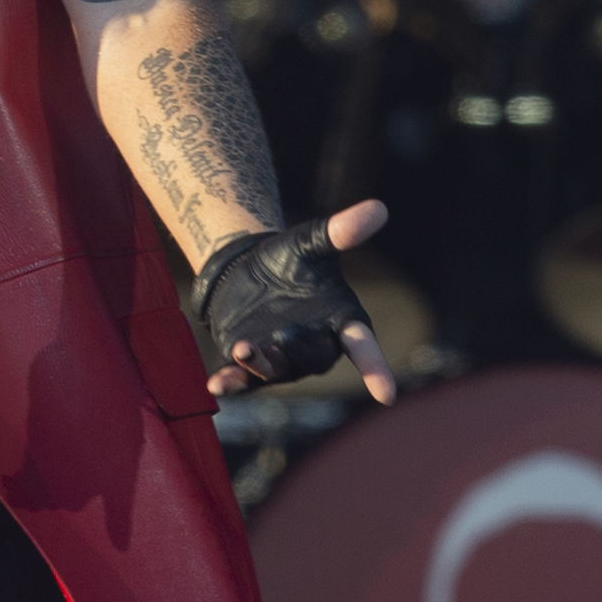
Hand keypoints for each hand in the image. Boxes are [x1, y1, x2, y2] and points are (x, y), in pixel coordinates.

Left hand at [200, 198, 399, 405]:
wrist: (245, 270)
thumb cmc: (289, 259)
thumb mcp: (313, 241)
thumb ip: (342, 231)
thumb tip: (379, 208)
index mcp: (341, 321)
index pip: (363, 346)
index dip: (375, 368)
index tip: (386, 393)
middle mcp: (314, 346)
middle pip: (315, 358)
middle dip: (301, 349)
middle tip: (286, 332)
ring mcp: (281, 359)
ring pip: (276, 369)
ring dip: (261, 364)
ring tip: (243, 349)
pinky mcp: (249, 365)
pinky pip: (243, 381)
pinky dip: (231, 384)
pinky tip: (216, 384)